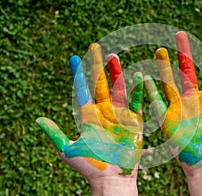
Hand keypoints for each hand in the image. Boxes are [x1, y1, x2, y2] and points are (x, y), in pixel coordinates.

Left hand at [36, 43, 142, 194]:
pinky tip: (138, 75)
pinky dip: (138, 89)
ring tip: (114, 56)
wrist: (113, 178)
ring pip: (118, 88)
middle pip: (100, 84)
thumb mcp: (69, 150)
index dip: (78, 74)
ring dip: (116, 73)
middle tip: (96, 47)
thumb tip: (38, 119)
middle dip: (97, 66)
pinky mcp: (134, 121)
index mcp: (88, 116)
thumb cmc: (91, 166)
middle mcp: (104, 112)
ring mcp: (120, 115)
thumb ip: (55, 134)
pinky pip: (136, 102)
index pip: (82, 90)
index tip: (75, 58)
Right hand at [144, 31, 201, 194]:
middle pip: (187, 71)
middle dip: (184, 53)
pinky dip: (149, 90)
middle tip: (179, 35)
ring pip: (171, 82)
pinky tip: (143, 76)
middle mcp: (194, 101)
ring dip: (165, 66)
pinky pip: (157, 102)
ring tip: (161, 50)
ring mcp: (180, 109)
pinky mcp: (168, 120)